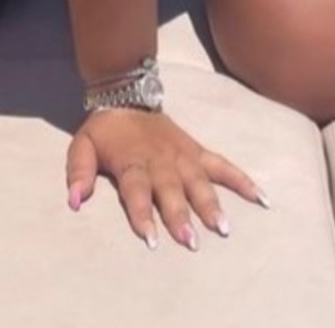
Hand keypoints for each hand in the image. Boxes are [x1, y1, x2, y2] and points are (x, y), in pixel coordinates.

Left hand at [65, 108, 267, 250]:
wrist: (126, 94)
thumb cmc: (105, 129)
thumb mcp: (82, 146)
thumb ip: (79, 173)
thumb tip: (74, 201)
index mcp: (132, 161)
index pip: (137, 190)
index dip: (143, 214)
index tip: (152, 239)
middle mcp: (160, 159)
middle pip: (171, 189)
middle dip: (181, 215)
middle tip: (191, 241)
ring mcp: (183, 155)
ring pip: (199, 180)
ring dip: (211, 204)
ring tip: (223, 228)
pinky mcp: (197, 150)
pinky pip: (222, 165)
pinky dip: (242, 180)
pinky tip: (261, 198)